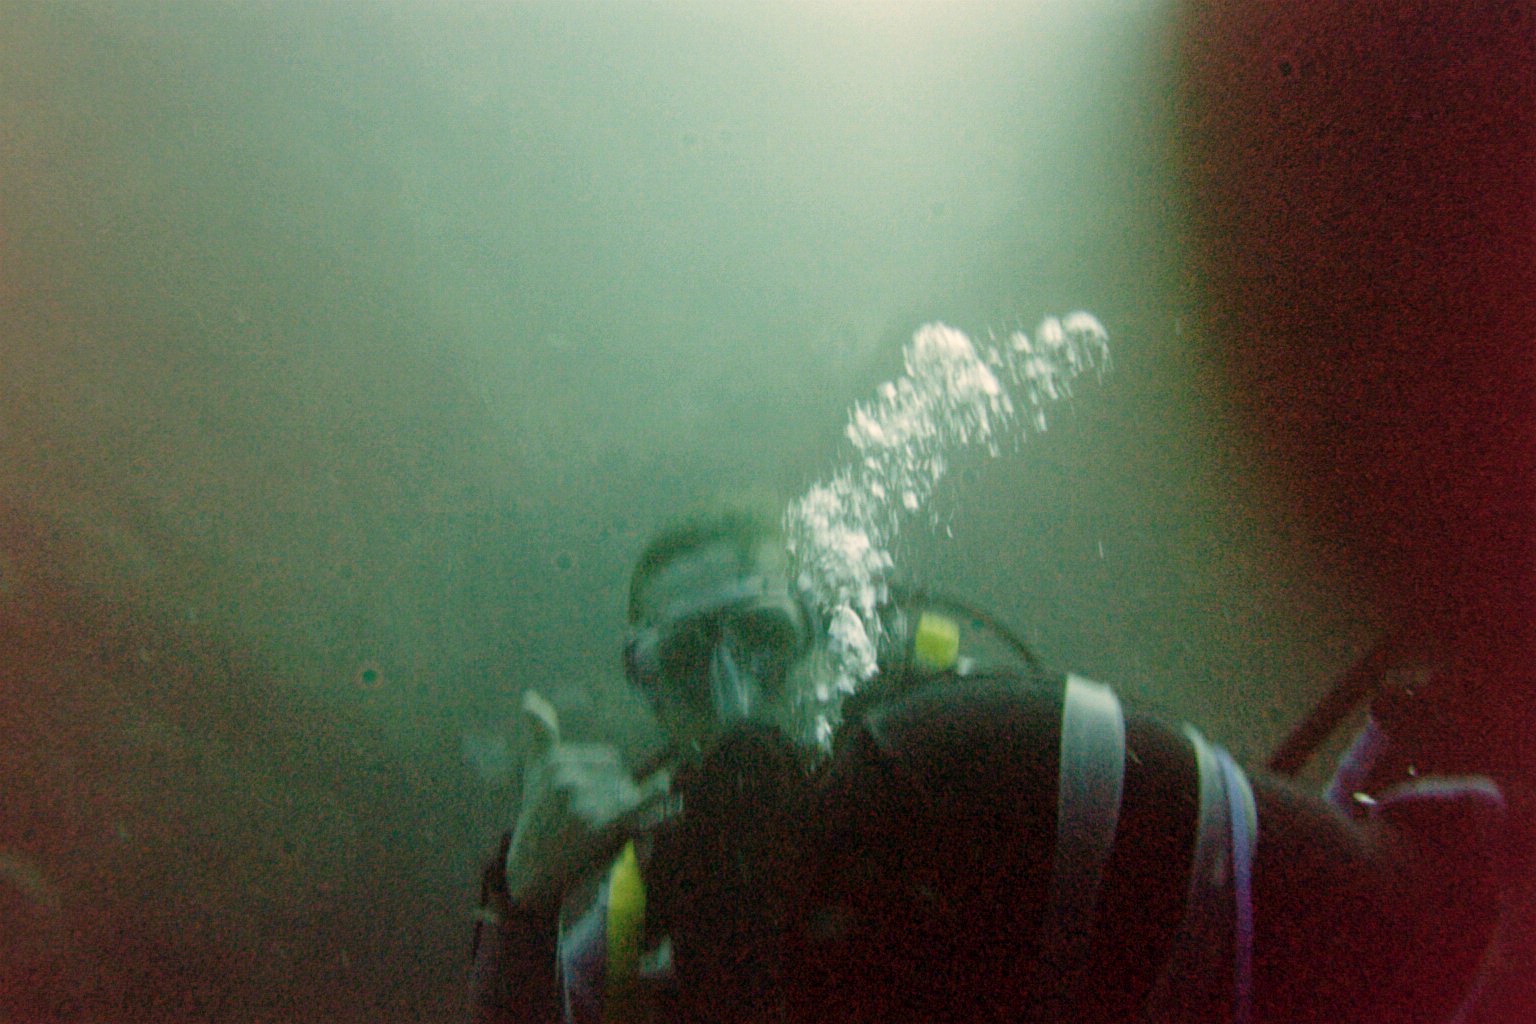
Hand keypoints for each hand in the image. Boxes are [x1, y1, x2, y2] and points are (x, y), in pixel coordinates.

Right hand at [504, 691, 670, 908]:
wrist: (530, 865)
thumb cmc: (536, 813)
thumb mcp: (534, 768)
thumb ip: (540, 730)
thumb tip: (530, 696)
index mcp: (555, 759)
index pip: (610, 758)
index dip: (609, 779)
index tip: (591, 797)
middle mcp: (566, 776)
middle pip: (620, 776)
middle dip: (617, 794)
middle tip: (594, 817)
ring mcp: (582, 801)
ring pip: (627, 794)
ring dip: (625, 810)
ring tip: (600, 827)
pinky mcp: (595, 824)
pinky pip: (635, 806)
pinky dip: (655, 798)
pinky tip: (667, 789)